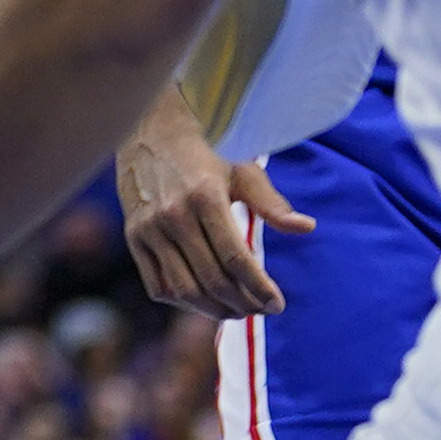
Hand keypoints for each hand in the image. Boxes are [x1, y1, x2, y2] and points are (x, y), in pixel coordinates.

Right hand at [119, 120, 302, 320]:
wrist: (150, 128)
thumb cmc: (206, 149)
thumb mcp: (242, 170)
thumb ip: (271, 204)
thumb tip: (307, 228)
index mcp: (204, 196)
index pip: (236, 259)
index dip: (259, 288)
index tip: (278, 305)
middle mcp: (173, 215)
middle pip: (212, 279)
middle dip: (243, 303)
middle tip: (262, 309)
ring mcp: (149, 228)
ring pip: (184, 290)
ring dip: (215, 310)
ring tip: (238, 311)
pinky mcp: (133, 237)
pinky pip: (158, 286)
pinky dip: (183, 302)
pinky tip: (205, 299)